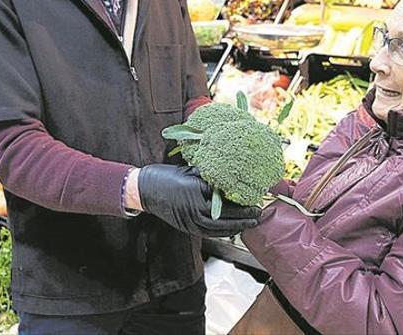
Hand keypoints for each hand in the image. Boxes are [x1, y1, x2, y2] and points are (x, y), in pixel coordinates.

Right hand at [137, 164, 260, 236]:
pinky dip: (224, 231)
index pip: (225, 197)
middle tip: (259, 212)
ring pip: (219, 228)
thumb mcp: (188, 170)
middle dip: (244, 215)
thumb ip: (208, 175)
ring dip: (237, 226)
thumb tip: (228, 176)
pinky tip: (234, 228)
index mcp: (196, 190)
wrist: (143, 190)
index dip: (241, 199)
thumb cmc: (165, 176)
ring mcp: (190, 221)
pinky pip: (209, 233)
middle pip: (226, 215)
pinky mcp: (187, 227)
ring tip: (251, 222)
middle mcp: (194, 208)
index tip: (254, 196)